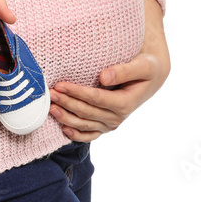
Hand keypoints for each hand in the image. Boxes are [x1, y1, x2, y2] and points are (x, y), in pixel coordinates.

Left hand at [49, 0, 169, 140]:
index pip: (95, 99)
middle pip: (86, 112)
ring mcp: (111, 124)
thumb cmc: (146, 68)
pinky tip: (64, 129)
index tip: (60, 84)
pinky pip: (89, 135)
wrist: (150, 78)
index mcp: (125, 103)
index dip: (77, 93)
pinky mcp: (105, 125)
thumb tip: (104, 76)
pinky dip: (76, 135)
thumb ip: (124, 70)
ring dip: (66, 118)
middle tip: (49, 93)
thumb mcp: (142, 66)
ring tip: (50, 108)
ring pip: (85, 125)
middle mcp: (117, 117)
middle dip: (67, 103)